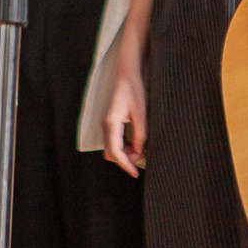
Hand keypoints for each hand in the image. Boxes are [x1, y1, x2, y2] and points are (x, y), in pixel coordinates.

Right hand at [103, 51, 147, 177]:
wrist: (127, 73)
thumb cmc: (134, 89)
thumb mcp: (141, 112)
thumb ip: (140, 133)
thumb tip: (140, 152)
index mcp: (110, 124)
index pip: (115, 152)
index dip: (125, 165)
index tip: (135, 173)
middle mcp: (105, 126)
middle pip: (111, 153)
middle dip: (125, 160)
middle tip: (142, 160)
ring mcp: (107, 124)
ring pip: (112, 148)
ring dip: (125, 154)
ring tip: (141, 152)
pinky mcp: (111, 122)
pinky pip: (114, 141)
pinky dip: (124, 147)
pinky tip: (137, 145)